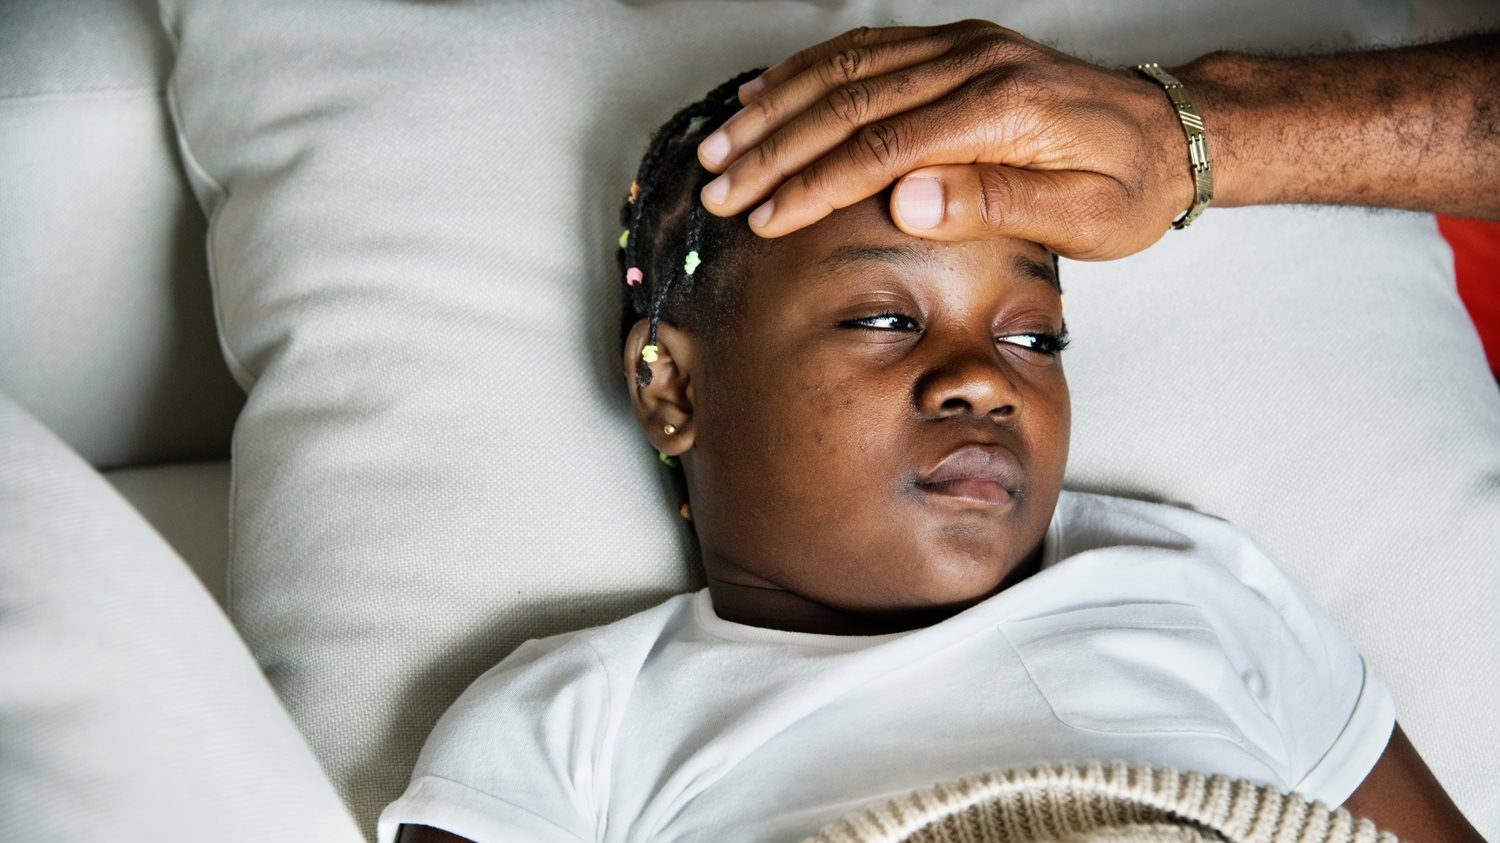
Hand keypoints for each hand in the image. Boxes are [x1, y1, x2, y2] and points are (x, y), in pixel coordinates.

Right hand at [695, 20, 1194, 259]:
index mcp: (1001, 110)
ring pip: (846, 71)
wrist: (1169, 134)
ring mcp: (961, 47)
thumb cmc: (1127, 186)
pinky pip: (867, 51)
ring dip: (776, 109)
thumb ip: (993, 205)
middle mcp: (973, 63)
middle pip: (848, 105)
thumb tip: (905, 201)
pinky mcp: (955, 46)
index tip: (764, 220)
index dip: (813, 186)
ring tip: (721, 147)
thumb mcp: (1080, 217)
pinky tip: (766, 95)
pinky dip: (808, 73)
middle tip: (719, 189)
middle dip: (774, 151)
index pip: (881, 148)